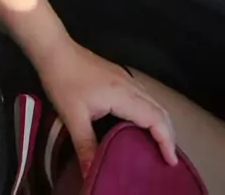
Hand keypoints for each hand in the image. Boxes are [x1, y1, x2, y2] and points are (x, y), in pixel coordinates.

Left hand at [37, 39, 177, 178]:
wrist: (55, 50)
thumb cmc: (63, 80)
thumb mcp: (72, 116)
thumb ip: (85, 146)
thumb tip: (91, 174)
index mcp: (123, 95)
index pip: (156, 119)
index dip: (167, 141)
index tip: (170, 161)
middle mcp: (129, 85)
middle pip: (160, 110)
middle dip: (169, 135)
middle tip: (167, 158)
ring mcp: (125, 78)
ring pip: (153, 102)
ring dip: (160, 123)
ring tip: (158, 146)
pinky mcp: (118, 76)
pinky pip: (143, 96)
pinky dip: (150, 113)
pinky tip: (140, 124)